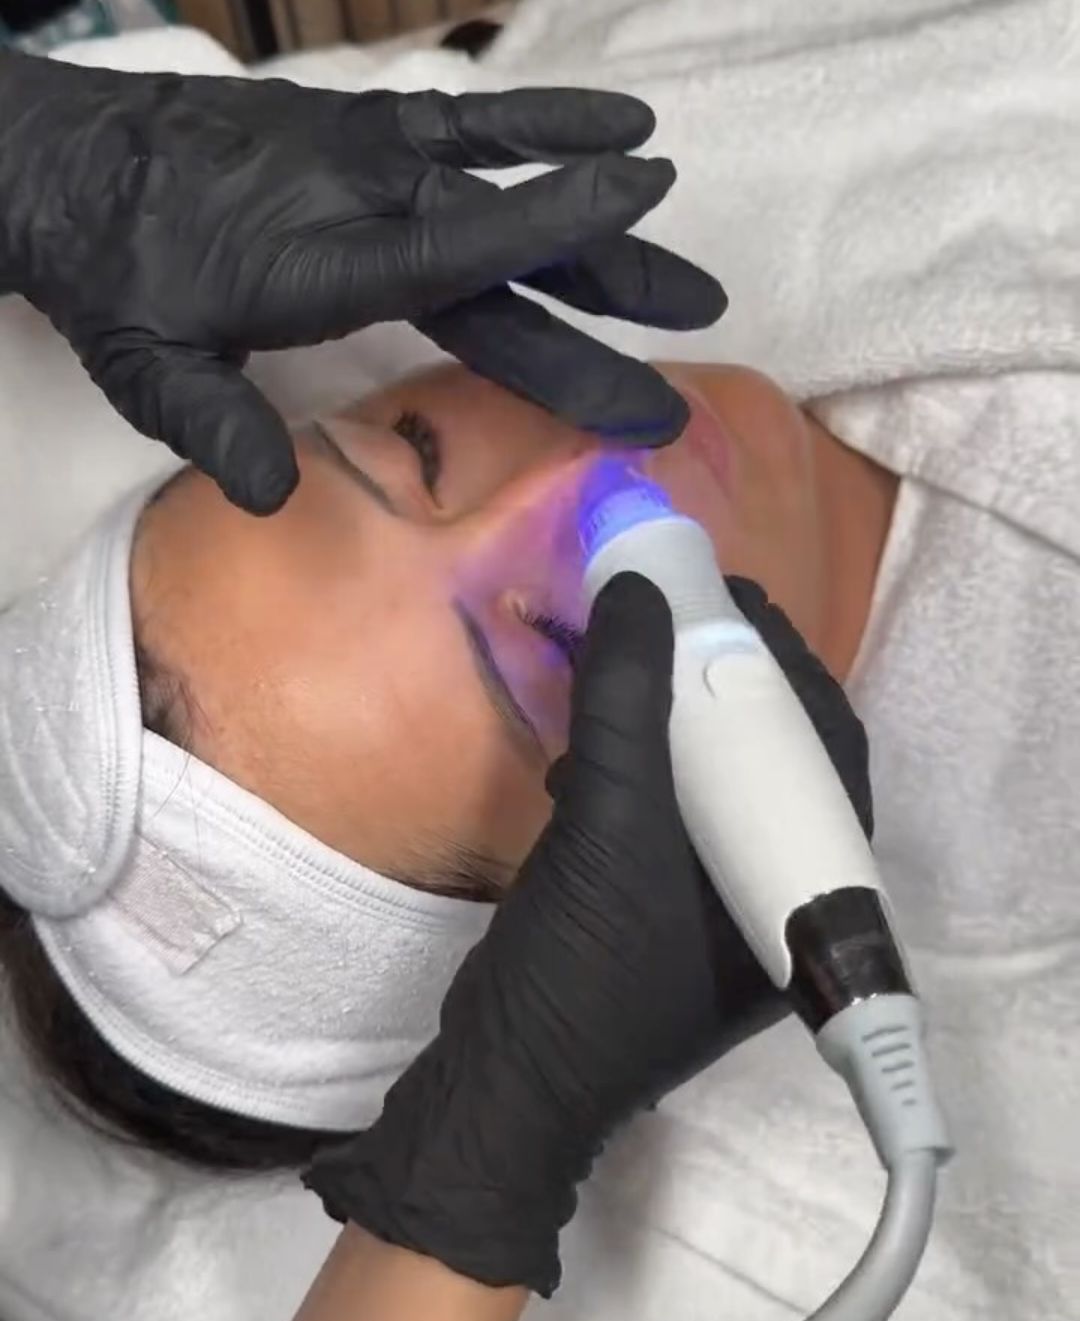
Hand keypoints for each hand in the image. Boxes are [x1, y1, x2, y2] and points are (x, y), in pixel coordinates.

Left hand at [0, 54, 724, 512]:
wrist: (68, 166)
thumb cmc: (114, 273)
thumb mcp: (147, 365)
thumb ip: (213, 422)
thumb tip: (275, 492)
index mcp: (321, 263)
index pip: (455, 256)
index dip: (549, 236)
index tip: (641, 217)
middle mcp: (364, 204)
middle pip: (506, 254)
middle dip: (609, 290)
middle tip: (701, 315)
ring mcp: (370, 159)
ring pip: (508, 198)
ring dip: (602, 233)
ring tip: (686, 270)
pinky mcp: (365, 134)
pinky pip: (469, 125)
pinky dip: (541, 123)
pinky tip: (614, 124)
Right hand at [303, 574, 872, 1295]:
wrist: (505, 1088)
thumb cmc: (584, 975)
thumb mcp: (611, 829)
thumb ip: (628, 704)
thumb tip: (637, 591)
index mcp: (806, 893)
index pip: (826, 751)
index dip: (785, 664)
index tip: (731, 598)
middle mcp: (777, 899)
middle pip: (769, 762)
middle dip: (719, 684)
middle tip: (675, 614)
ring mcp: (717, 912)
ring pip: (715, 785)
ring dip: (673, 719)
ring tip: (632, 657)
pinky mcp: (661, 913)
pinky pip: (669, 816)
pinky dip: (639, 767)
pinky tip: (593, 741)